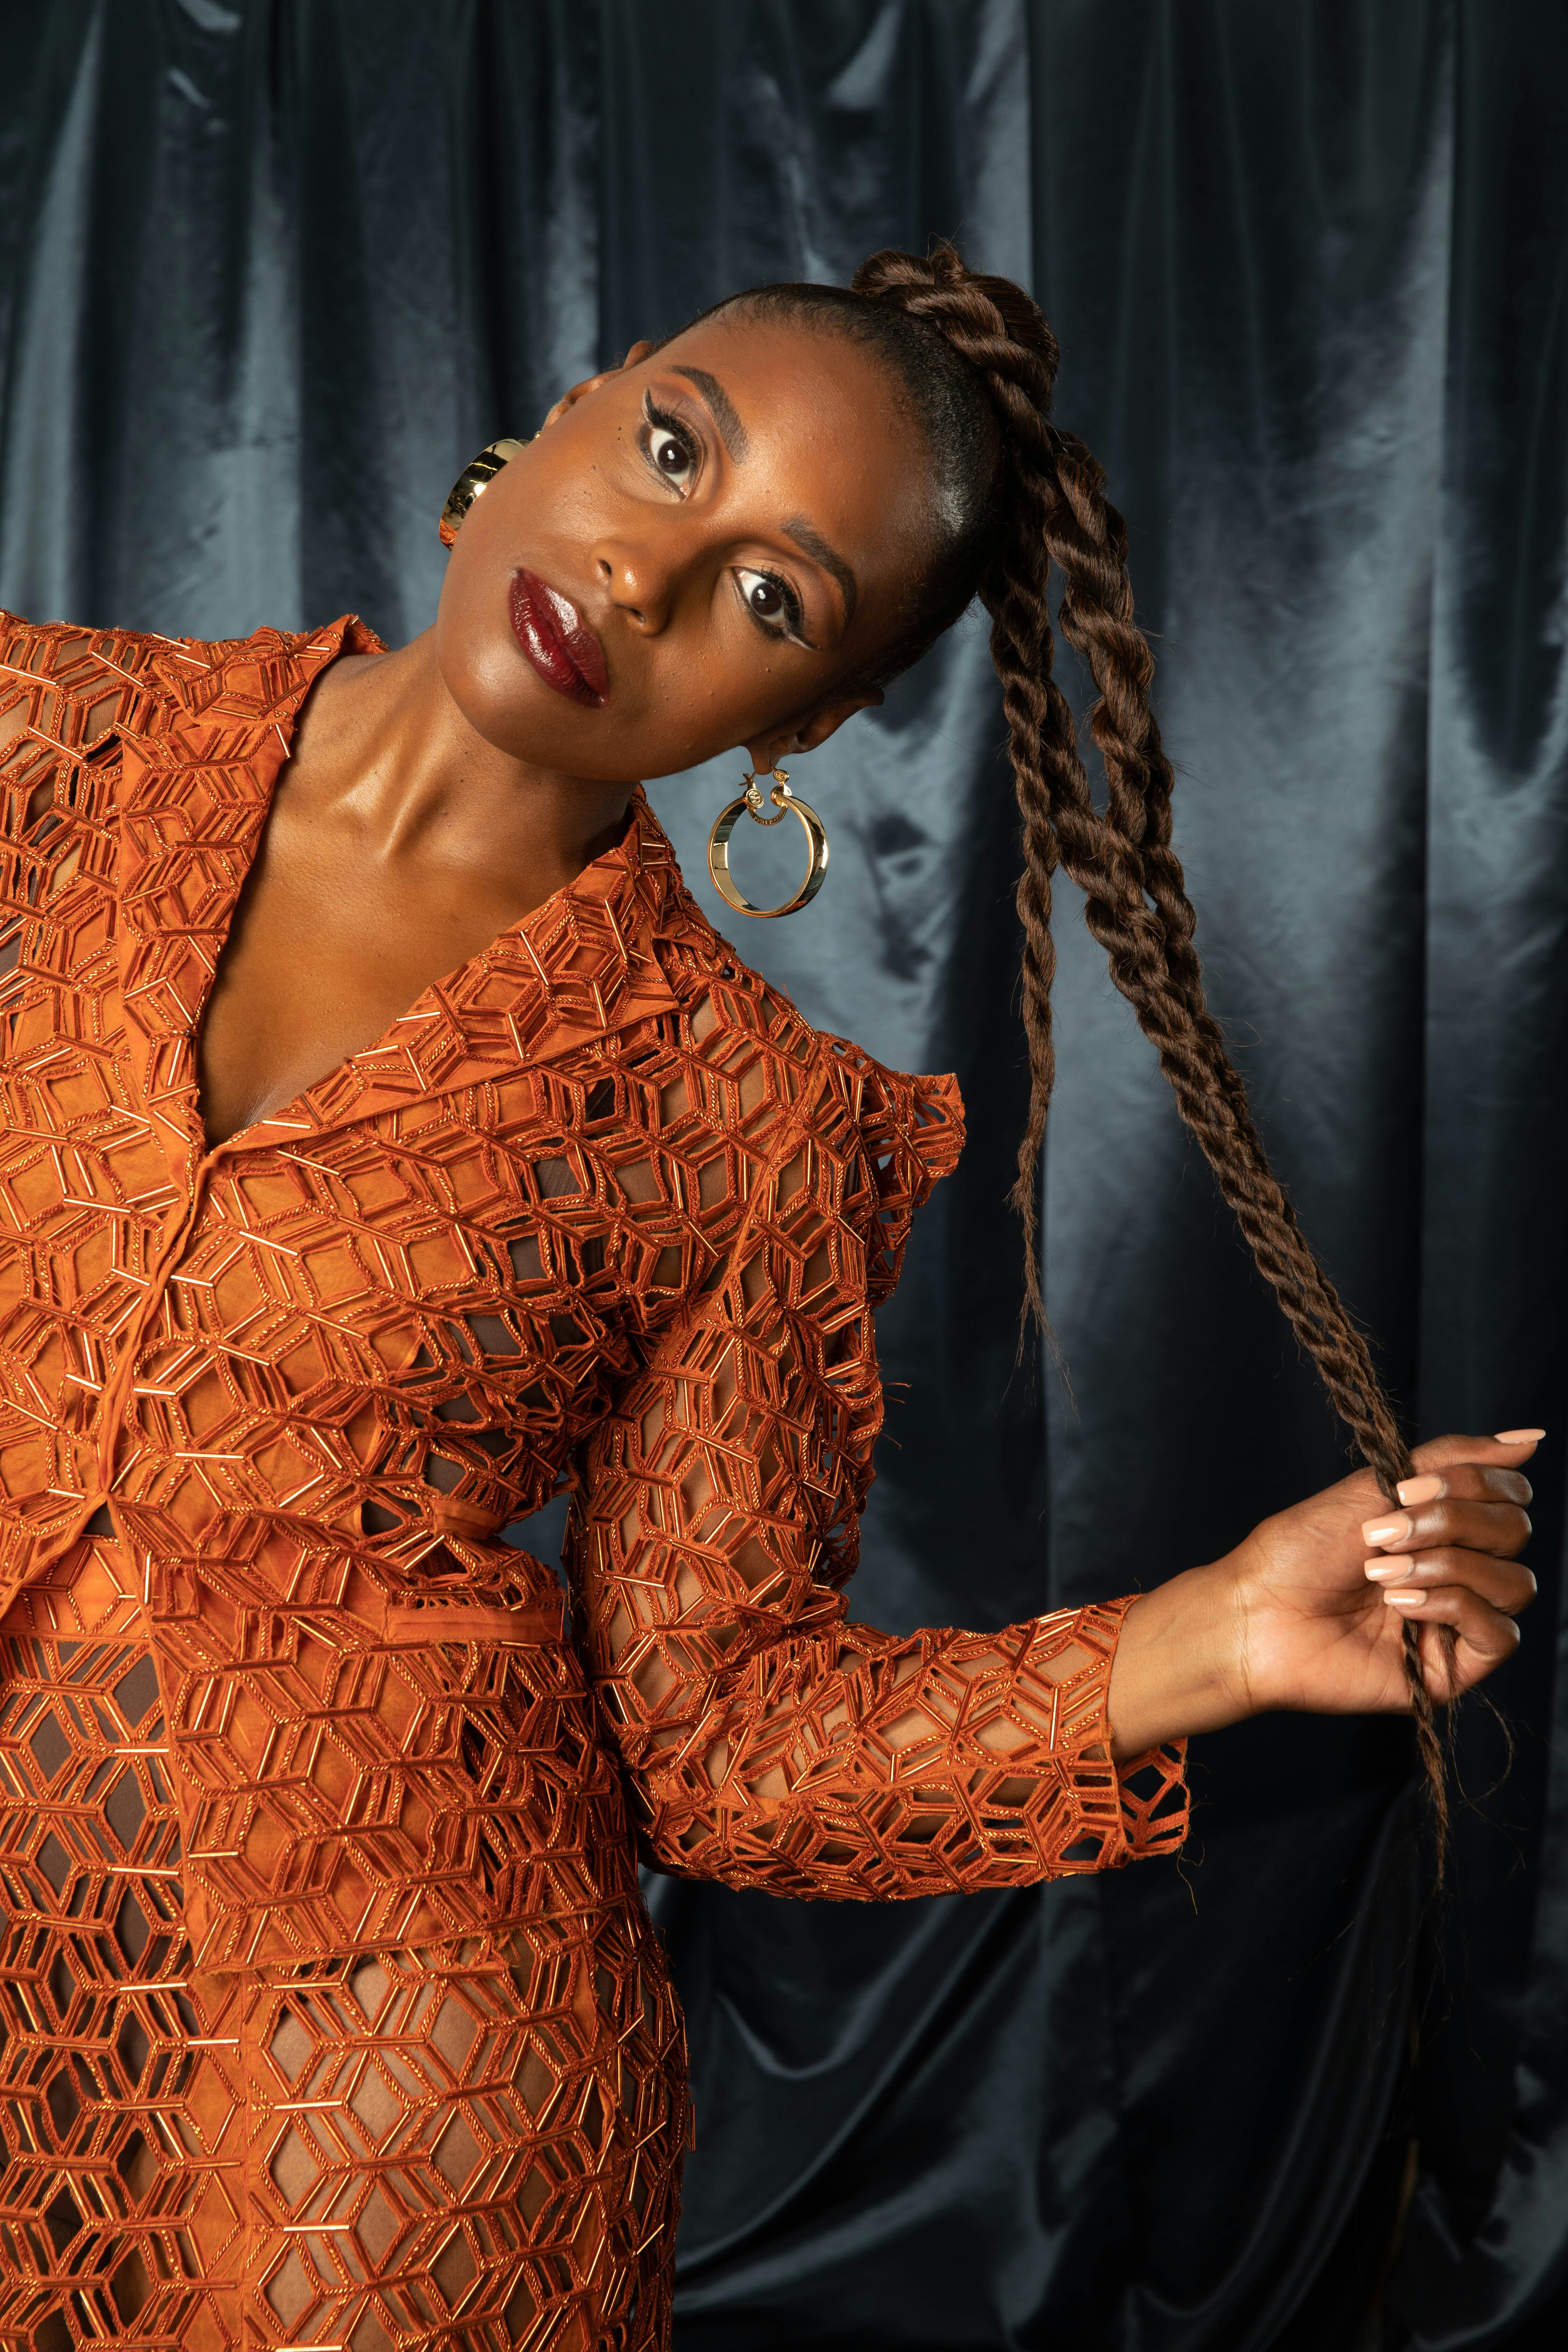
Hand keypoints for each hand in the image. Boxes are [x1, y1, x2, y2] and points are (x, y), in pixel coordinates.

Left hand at [1106, 1432, 1539, 1757]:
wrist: (1257, 1612)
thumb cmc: (1301, 1550)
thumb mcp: (1376, 1487)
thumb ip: (1453, 1460)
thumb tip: (1530, 1440)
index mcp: (1444, 1526)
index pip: (1511, 1496)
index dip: (1472, 1483)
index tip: (1407, 1487)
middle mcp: (1459, 1570)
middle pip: (1516, 1532)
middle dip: (1452, 1521)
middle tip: (1384, 1533)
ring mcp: (1459, 1621)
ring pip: (1517, 1583)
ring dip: (1447, 1565)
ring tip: (1382, 1573)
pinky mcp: (1454, 1666)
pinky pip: (1500, 1632)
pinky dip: (1453, 1607)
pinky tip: (1402, 1605)